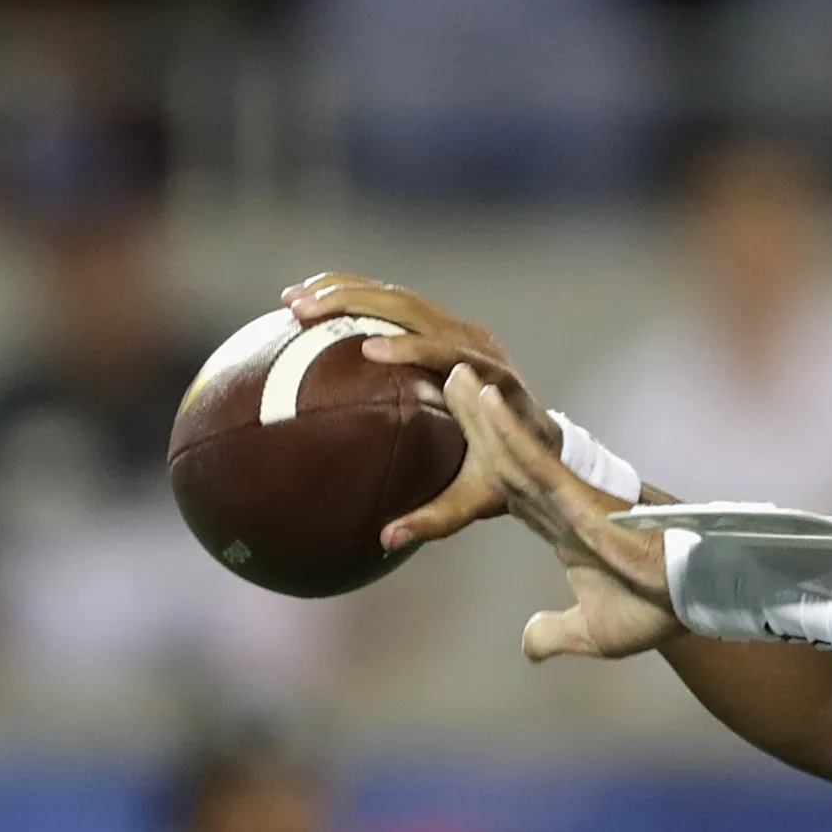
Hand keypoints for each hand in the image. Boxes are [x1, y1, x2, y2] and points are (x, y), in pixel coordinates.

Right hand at [279, 272, 554, 549]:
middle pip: (414, 309)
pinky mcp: (444, 327)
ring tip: (291, 300)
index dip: (414, 348)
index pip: (452, 354)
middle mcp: (476, 344)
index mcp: (492, 380)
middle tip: (304, 311)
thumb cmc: (510, 470)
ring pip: (399, 298)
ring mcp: (460, 330)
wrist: (540, 438)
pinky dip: (353, 297)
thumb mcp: (479, 498)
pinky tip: (309, 301)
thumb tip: (386, 540)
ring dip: (344, 292)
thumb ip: (437, 517)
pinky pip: (395, 305)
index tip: (370, 350)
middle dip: (357, 303)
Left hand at [439, 363, 686, 660]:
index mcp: (563, 528)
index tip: (466, 437)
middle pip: (506, 458)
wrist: (691, 600)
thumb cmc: (654, 609)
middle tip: (447, 378)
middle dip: (475, 423)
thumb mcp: (591, 632)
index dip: (485, 459)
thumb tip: (527, 643)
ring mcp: (569, 497)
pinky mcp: (581, 498)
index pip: (512, 488)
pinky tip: (485, 403)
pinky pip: (537, 460)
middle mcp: (562, 505)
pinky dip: (509, 430)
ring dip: (482, 415)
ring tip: (454, 375)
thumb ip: (555, 633)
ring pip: (514, 450)